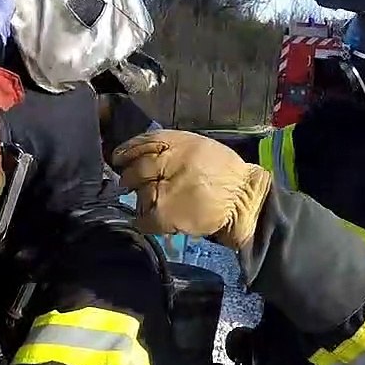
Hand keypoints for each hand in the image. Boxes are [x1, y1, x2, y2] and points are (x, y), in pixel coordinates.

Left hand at [111, 129, 271, 248]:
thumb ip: (173, 150)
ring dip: (143, 200)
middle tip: (132, 184)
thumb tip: (143, 155)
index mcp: (180, 143)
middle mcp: (170, 162)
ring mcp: (165, 188)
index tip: (118, 158)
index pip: (144, 142)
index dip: (127, 150)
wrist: (246, 199)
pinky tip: (157, 221)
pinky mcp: (164, 212)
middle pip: (136, 169)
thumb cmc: (225, 174)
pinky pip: (143, 219)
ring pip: (139, 194)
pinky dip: (146, 222)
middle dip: (130, 177)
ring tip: (160, 203)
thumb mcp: (201, 148)